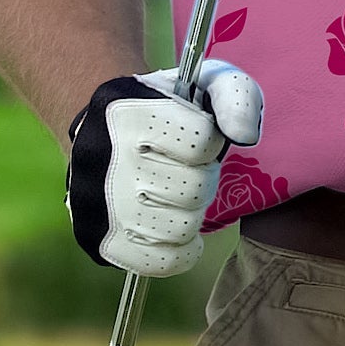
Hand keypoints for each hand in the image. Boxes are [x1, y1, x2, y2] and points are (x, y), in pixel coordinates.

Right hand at [65, 60, 263, 275]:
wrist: (103, 127)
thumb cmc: (168, 106)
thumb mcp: (206, 82)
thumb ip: (237, 97)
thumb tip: (245, 137)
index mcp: (131, 114)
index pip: (202, 142)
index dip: (211, 140)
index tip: (198, 136)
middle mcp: (107, 162)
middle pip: (194, 189)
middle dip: (203, 177)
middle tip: (188, 168)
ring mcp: (98, 207)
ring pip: (180, 228)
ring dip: (191, 212)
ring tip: (178, 194)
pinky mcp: (99, 242)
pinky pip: (161, 263)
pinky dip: (180, 250)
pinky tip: (177, 226)